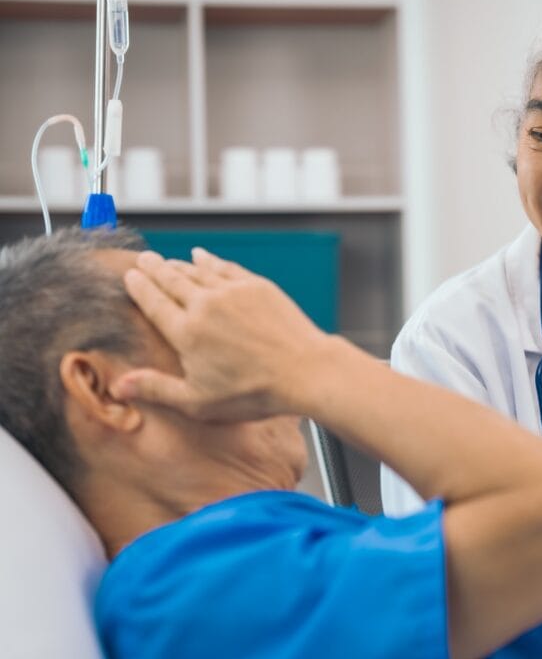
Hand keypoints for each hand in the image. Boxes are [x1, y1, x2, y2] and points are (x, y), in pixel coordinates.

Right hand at [111, 248, 329, 420]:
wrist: (305, 371)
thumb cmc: (254, 393)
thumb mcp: (199, 402)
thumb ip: (158, 389)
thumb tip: (119, 386)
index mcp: (187, 332)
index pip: (153, 303)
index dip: (139, 288)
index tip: (130, 276)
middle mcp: (206, 305)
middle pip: (172, 280)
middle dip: (154, 269)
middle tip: (142, 260)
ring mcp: (233, 292)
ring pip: (197, 271)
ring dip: (178, 264)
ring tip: (166, 260)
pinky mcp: (257, 287)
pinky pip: (226, 267)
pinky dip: (210, 260)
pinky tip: (202, 256)